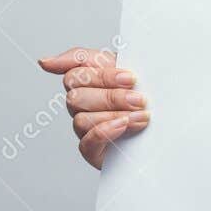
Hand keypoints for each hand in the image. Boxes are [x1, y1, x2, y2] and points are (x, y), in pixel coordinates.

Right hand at [37, 46, 148, 168]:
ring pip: (81, 119)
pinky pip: (87, 141)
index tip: (129, 78)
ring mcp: (84, 126)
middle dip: (111, 96)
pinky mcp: (91, 150)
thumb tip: (46, 61)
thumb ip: (96, 60)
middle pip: (76, 95)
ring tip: (141, 116)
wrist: (164, 131)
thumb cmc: (147, 98)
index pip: (76, 68)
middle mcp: (82, 102)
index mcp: (90, 78)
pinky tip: (122, 126)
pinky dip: (104, 131)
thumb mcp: (130, 69)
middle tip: (139, 99)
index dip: (102, 74)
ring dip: (113, 115)